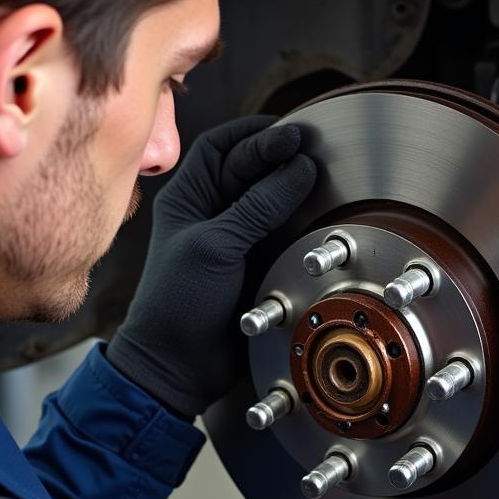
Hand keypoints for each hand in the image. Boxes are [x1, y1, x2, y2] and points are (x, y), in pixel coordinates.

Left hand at [107, 116, 315, 418]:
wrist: (180, 366)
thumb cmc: (177, 304)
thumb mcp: (216, 246)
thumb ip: (257, 206)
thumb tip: (299, 167)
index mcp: (188, 198)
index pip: (222, 147)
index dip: (255, 134)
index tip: (291, 132)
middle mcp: (212, 213)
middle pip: (250, 168)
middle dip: (281, 155)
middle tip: (314, 149)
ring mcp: (236, 239)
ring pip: (271, 199)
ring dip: (294, 186)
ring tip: (321, 175)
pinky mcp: (258, 264)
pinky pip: (283, 231)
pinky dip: (300, 218)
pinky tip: (319, 210)